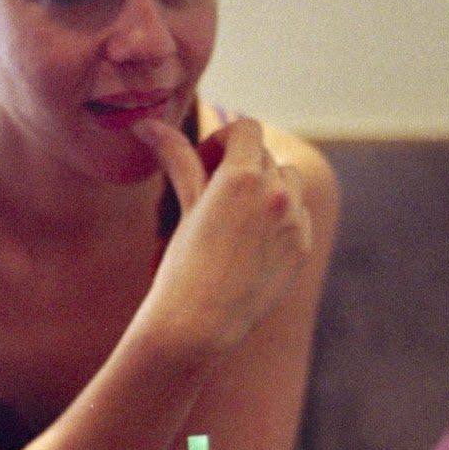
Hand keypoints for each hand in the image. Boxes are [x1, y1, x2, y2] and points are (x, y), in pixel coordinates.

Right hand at [136, 116, 312, 354]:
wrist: (198, 325)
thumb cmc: (180, 265)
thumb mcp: (182, 207)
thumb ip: (176, 160)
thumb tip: (146, 124)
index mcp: (241, 178)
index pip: (246, 129)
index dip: (223, 139)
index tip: (206, 162)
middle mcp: (275, 195)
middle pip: (264, 156)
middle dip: (240, 165)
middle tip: (211, 192)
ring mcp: (294, 223)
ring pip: (288, 181)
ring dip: (267, 186)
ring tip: (237, 215)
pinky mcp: (302, 248)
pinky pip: (299, 215)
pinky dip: (280, 217)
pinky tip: (251, 244)